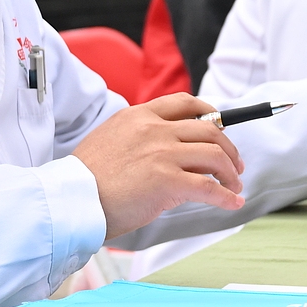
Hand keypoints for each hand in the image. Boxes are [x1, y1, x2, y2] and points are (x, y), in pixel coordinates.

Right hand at [74, 92, 245, 238]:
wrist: (72, 200)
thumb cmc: (87, 179)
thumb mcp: (111, 139)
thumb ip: (140, 136)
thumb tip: (169, 150)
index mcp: (139, 115)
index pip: (185, 103)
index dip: (211, 113)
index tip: (220, 128)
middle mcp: (154, 129)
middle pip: (209, 129)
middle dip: (229, 148)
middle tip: (234, 165)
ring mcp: (162, 154)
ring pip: (214, 156)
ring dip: (230, 173)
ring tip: (234, 186)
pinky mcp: (167, 181)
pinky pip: (209, 187)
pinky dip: (226, 196)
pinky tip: (232, 203)